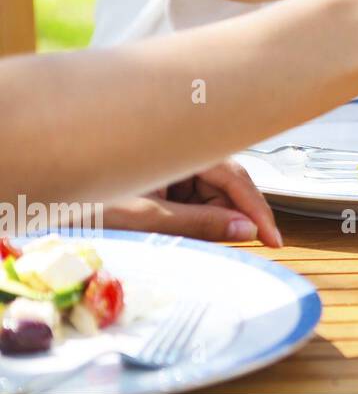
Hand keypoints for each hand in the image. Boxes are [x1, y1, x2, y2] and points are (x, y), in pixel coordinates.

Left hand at [103, 159, 282, 245]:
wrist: (46, 185)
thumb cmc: (86, 197)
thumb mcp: (146, 216)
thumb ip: (199, 223)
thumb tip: (245, 230)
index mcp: (181, 148)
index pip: (236, 177)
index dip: (258, 209)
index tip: (274, 238)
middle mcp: (181, 151)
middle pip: (227, 183)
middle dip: (235, 215)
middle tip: (248, 245)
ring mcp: (172, 163)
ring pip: (211, 192)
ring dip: (212, 218)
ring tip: (193, 237)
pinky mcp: (163, 176)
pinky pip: (193, 196)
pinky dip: (195, 216)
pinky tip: (184, 228)